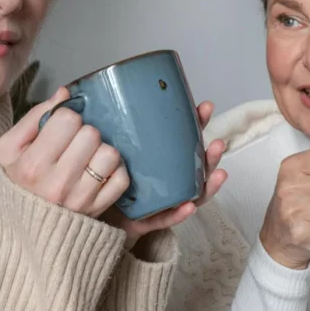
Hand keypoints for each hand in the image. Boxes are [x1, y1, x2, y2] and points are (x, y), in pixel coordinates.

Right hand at [0, 87, 130, 217]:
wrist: (24, 227)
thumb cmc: (18, 181)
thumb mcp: (10, 148)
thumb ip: (35, 116)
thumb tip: (65, 93)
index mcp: (33, 165)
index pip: (68, 119)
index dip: (65, 119)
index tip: (59, 130)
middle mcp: (58, 183)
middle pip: (91, 134)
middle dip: (84, 133)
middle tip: (74, 144)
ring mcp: (81, 199)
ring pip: (110, 154)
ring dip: (101, 151)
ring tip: (87, 157)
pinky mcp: (98, 209)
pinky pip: (122, 178)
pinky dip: (114, 171)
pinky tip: (99, 171)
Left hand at [101, 101, 229, 249]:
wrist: (93, 209)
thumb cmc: (107, 173)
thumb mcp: (114, 146)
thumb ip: (116, 126)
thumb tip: (91, 90)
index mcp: (162, 160)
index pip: (184, 140)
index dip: (197, 124)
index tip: (205, 108)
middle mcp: (168, 181)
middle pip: (196, 168)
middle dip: (211, 156)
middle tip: (218, 144)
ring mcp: (163, 202)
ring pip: (192, 194)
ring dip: (207, 184)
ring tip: (218, 174)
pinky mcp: (149, 220)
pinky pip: (167, 218)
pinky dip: (179, 213)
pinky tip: (189, 206)